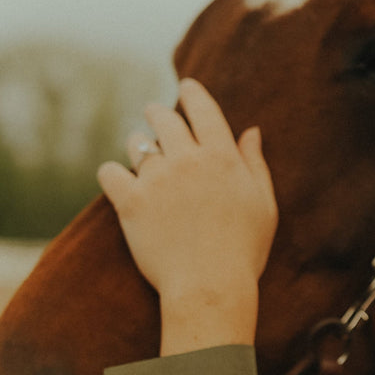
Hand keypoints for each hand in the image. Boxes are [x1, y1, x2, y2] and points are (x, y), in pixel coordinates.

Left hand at [97, 79, 277, 353]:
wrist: (210, 288)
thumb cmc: (244, 251)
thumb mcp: (264, 205)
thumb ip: (255, 164)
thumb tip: (251, 131)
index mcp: (222, 157)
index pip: (203, 109)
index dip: (192, 93)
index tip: (185, 86)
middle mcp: (188, 160)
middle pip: (164, 118)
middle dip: (158, 113)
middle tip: (155, 115)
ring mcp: (157, 179)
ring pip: (137, 143)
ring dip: (139, 144)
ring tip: (141, 154)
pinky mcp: (131, 202)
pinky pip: (110, 172)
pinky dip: (112, 174)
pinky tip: (118, 181)